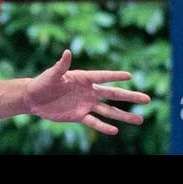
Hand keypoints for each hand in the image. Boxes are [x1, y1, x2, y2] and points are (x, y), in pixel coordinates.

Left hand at [22, 48, 151, 135]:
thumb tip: (67, 52)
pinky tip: (115, 131)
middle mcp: (89, 91)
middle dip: (130, 97)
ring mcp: (86, 104)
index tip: (130, 76)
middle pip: (113, 94)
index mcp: (84, 78)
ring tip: (140, 119)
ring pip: (109, 111)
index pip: (103, 76)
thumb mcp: (52, 74)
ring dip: (124, 115)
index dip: (115, 76)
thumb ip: (61, 66)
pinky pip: (95, 122)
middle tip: (147, 99)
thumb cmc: (43, 82)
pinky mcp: (80, 116)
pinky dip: (104, 127)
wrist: (35, 98)